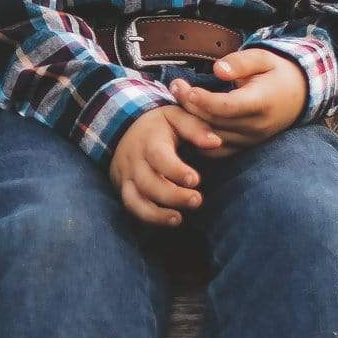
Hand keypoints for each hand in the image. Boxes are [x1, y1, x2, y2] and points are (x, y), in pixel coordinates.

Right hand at [109, 105, 219, 226]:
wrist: (122, 127)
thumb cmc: (158, 125)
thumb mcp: (175, 116)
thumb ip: (195, 127)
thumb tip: (215, 142)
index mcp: (148, 141)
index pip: (158, 157)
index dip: (175, 170)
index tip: (195, 179)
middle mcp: (134, 160)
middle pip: (148, 183)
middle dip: (172, 195)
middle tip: (197, 200)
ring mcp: (126, 176)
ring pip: (135, 199)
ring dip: (156, 213)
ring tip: (179, 219)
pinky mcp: (124, 188)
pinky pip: (132, 207)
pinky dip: (148, 218)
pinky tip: (170, 221)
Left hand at [170, 49, 307, 146]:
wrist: (298, 96)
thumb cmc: (276, 73)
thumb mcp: (263, 58)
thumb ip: (240, 62)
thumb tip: (218, 70)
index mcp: (262, 102)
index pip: (229, 107)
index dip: (205, 100)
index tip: (187, 89)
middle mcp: (256, 125)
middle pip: (215, 121)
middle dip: (190, 104)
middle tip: (174, 85)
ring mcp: (250, 140)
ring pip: (211, 137)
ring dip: (189, 120)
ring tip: (177, 98)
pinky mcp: (243, 147)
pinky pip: (215, 150)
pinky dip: (197, 138)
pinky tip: (185, 119)